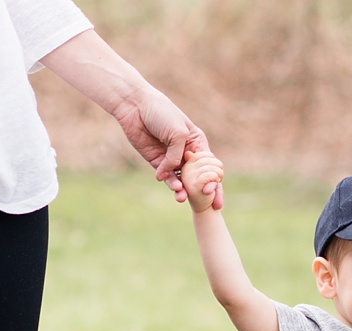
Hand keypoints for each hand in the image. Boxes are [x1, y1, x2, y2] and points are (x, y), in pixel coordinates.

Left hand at [113, 88, 222, 208]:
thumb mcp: (178, 134)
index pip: (210, 166)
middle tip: (206, 204)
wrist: (136, 106)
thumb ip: (177, 157)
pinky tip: (174, 187)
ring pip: (181, 180)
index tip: (214, 192)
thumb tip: (171, 175)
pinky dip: (170, 183)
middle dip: (202, 191)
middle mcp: (186, 153)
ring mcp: (171, 158)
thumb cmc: (162, 113)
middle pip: (197, 177)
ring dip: (183, 190)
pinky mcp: (157, 162)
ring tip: (181, 198)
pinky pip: (166, 177)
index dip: (214, 181)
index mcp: (197, 143)